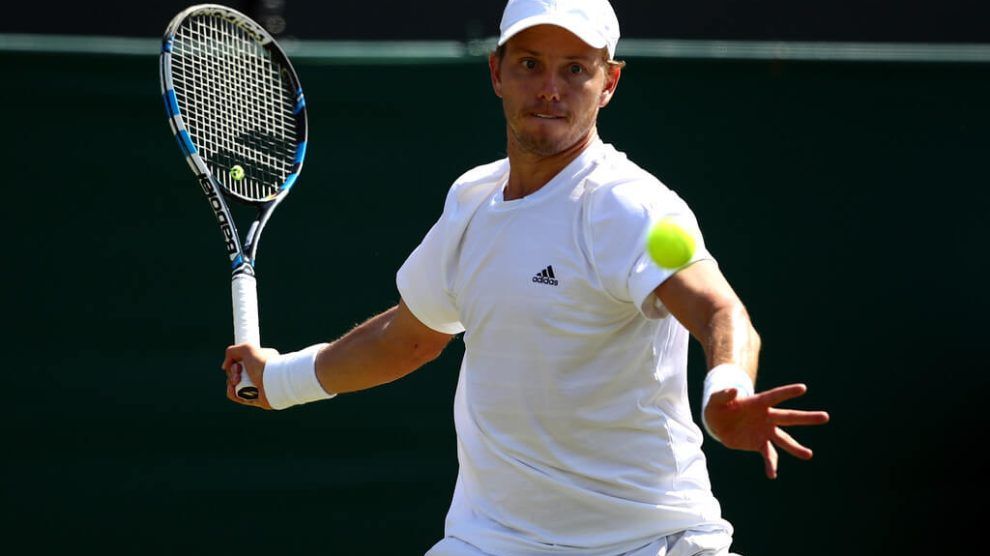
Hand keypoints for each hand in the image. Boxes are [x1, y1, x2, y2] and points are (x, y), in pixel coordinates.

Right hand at [221, 343, 280, 408]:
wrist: (274, 382)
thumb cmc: (263, 364)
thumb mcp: (247, 349)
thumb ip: (232, 351)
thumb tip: (225, 366)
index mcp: (261, 361)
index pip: (243, 362)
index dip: (235, 363)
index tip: (236, 363)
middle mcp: (260, 374)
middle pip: (237, 373)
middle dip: (232, 372)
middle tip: (238, 372)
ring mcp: (257, 387)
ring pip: (236, 385)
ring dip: (231, 382)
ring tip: (237, 381)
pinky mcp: (255, 399)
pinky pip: (237, 396)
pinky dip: (232, 392)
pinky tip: (233, 388)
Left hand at [704, 383, 828, 478]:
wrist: (717, 423)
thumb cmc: (718, 406)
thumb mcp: (715, 399)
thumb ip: (723, 394)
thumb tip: (734, 390)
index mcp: (758, 402)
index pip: (775, 396)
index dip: (787, 392)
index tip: (803, 388)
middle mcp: (766, 417)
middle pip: (788, 417)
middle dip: (806, 418)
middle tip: (825, 417)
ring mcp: (765, 431)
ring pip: (784, 440)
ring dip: (795, 448)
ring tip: (809, 455)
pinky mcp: (759, 444)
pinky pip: (769, 455)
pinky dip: (771, 465)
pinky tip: (772, 474)